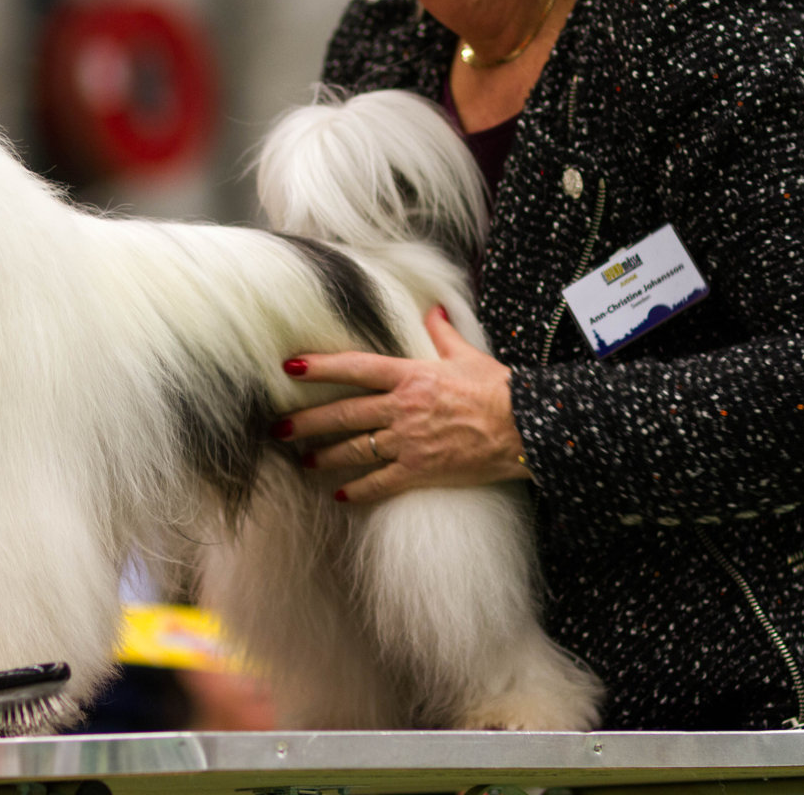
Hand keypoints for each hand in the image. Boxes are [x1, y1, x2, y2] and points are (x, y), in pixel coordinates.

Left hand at [279, 306, 528, 502]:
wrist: (525, 427)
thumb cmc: (499, 389)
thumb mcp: (468, 355)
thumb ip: (443, 333)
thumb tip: (434, 308)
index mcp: (411, 375)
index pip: (355, 367)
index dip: (320, 367)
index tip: (291, 366)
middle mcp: (402, 408)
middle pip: (343, 413)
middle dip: (306, 422)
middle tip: (278, 428)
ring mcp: (409, 441)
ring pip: (354, 449)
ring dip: (325, 456)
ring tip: (304, 460)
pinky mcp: (420, 471)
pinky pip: (379, 483)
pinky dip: (357, 490)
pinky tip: (340, 494)